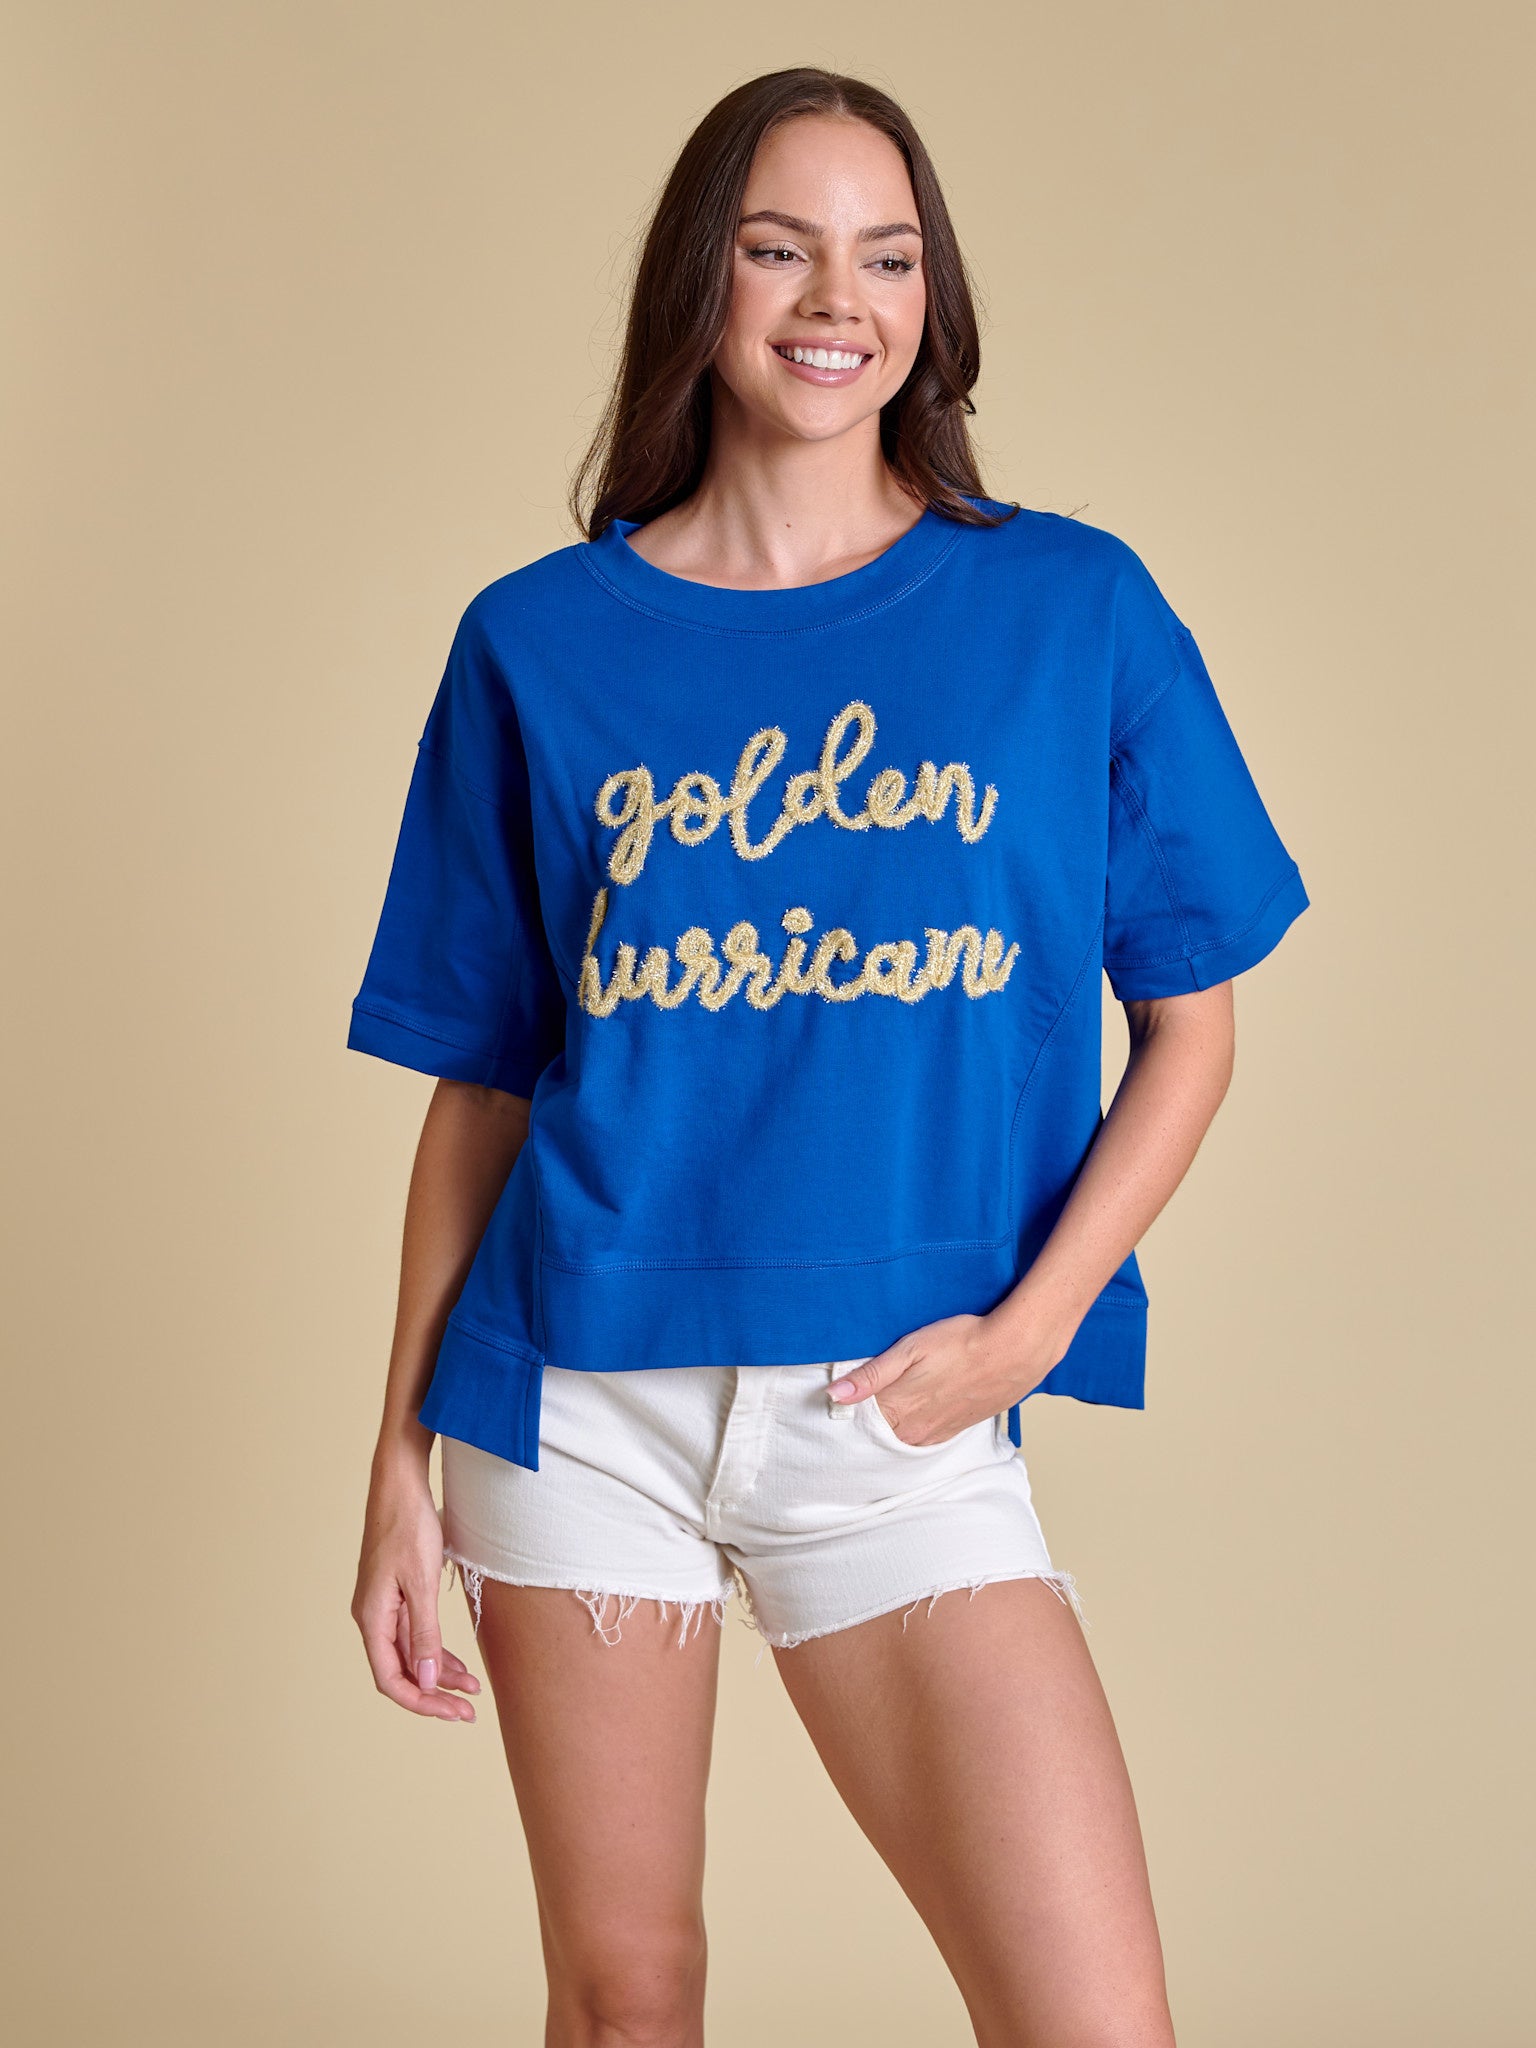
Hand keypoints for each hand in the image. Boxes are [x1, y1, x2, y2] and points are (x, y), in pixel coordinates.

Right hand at [352, 1451, 481, 1722]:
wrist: (400, 1483)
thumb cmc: (409, 1526)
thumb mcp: (422, 1582)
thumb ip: (425, 1634)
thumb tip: (427, 1681)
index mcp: (371, 1618)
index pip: (391, 1679)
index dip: (421, 1702)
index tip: (454, 1712)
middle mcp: (372, 1617)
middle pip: (401, 1672)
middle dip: (435, 1694)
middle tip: (469, 1710)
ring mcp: (383, 1606)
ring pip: (411, 1654)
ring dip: (439, 1674)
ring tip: (472, 1689)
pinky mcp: (396, 1594)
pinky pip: (415, 1634)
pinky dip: (436, 1650)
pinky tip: (458, 1662)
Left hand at [826, 1311, 1058, 1446]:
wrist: (1015, 1351)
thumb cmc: (962, 1342)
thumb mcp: (910, 1349)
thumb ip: (871, 1375)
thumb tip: (834, 1395)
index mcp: (898, 1408)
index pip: (856, 1422)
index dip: (842, 1413)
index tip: (827, 1406)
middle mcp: (915, 1429)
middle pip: (876, 1436)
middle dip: (860, 1426)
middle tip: (847, 1414)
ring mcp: (936, 1433)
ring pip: (899, 1441)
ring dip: (886, 1431)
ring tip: (878, 1414)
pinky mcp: (955, 1430)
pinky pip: (922, 1440)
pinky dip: (910, 1433)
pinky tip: (910, 1418)